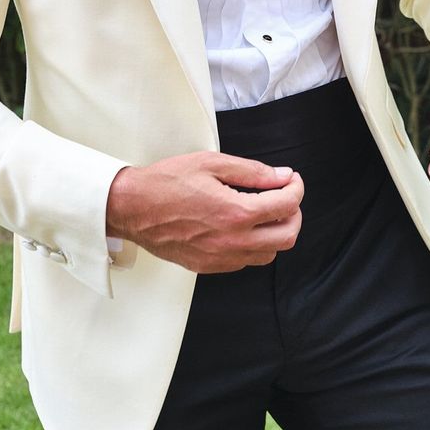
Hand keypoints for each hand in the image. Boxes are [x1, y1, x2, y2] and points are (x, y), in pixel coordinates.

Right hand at [106, 152, 303, 272]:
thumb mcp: (212, 163)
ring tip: (265, 211)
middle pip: (287, 237)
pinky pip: (245, 262)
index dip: (296, 189)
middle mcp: (233, 241)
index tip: (291, 179)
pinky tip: (243, 226)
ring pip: (269, 254)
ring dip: (275, 232)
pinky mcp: (209, 266)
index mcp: (236, 213)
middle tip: (285, 196)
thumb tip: (282, 176)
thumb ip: (252, 171)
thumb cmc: (168, 182)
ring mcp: (221, 258)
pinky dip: (254, 245)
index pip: (286, 206)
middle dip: (294, 213)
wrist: (133, 208)